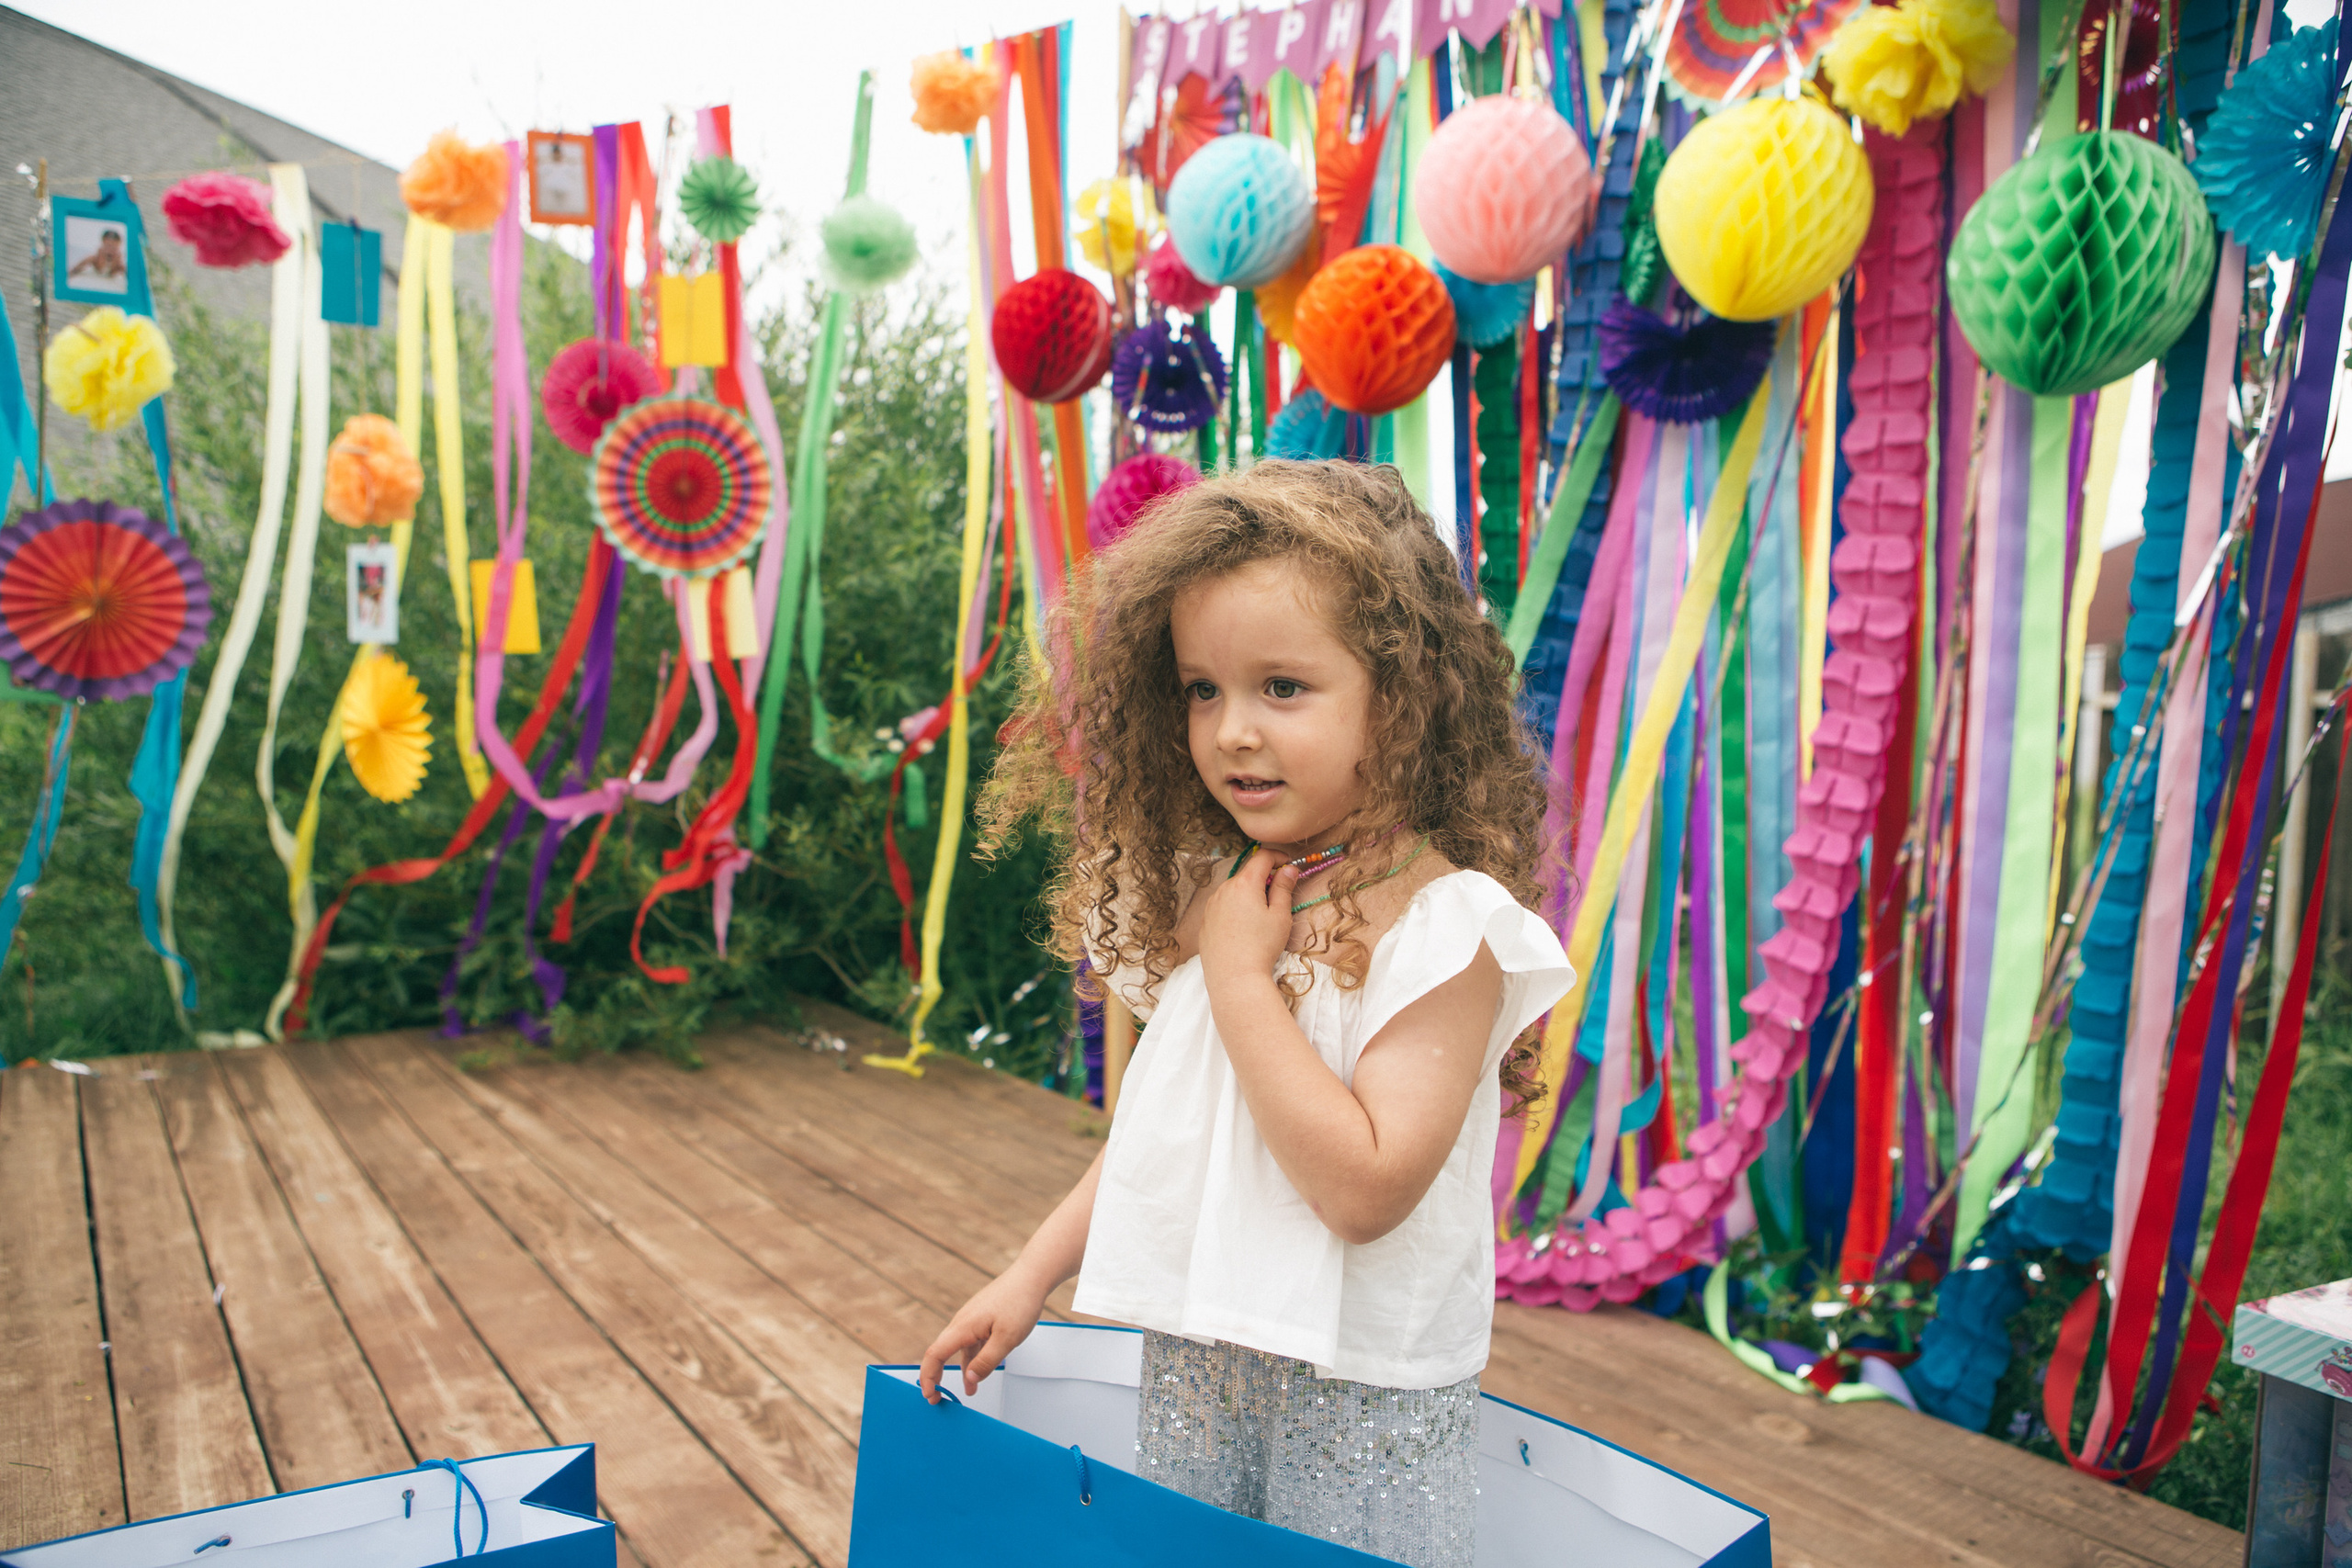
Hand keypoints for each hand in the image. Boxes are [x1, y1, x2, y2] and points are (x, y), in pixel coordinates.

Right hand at [918, 1268, 1050, 1400]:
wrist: (1031, 1277)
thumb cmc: (1020, 1302)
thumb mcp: (1007, 1339)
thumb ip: (986, 1361)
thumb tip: (969, 1379)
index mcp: (963, 1327)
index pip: (935, 1355)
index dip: (928, 1377)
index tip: (931, 1395)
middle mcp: (962, 1322)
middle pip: (941, 1352)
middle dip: (937, 1376)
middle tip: (938, 1398)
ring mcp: (971, 1320)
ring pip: (959, 1349)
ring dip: (961, 1370)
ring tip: (970, 1390)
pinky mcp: (981, 1318)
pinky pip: (971, 1342)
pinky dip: (972, 1358)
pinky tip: (980, 1369)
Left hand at [1196, 847, 1299, 986]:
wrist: (1234, 978)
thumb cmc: (1261, 947)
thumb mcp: (1280, 915)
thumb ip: (1284, 887)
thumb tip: (1289, 869)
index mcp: (1244, 883)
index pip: (1262, 856)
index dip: (1279, 857)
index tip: (1289, 865)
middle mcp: (1223, 889)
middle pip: (1247, 874)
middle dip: (1265, 879)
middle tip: (1280, 897)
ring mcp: (1211, 905)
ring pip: (1234, 891)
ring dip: (1249, 894)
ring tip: (1261, 918)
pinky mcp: (1205, 922)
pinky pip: (1223, 907)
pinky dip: (1235, 909)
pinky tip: (1244, 929)